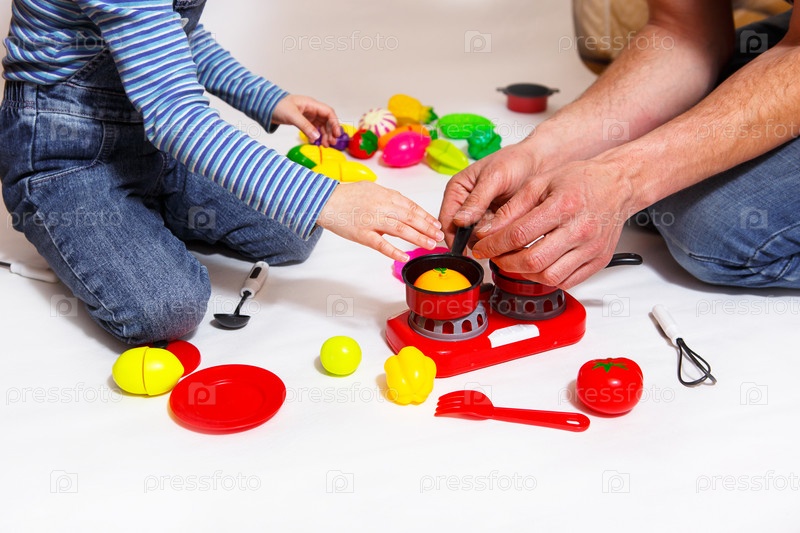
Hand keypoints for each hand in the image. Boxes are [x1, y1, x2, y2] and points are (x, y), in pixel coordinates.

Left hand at [272, 94, 340, 145]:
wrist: (266, 106)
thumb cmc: (278, 105)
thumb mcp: (292, 116)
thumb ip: (304, 126)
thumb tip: (316, 136)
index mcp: (311, 104)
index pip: (328, 113)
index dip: (335, 123)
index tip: (337, 134)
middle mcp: (312, 110)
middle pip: (327, 121)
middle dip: (331, 132)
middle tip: (331, 142)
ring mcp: (308, 116)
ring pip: (321, 126)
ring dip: (324, 135)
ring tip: (325, 145)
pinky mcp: (303, 121)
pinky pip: (313, 129)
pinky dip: (315, 136)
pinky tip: (315, 142)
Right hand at [317, 182, 444, 261]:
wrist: (324, 200)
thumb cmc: (348, 196)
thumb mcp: (372, 189)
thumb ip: (389, 199)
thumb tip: (406, 209)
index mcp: (385, 195)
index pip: (411, 206)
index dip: (426, 216)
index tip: (436, 224)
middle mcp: (381, 206)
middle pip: (410, 218)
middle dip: (427, 227)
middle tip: (439, 236)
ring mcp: (372, 221)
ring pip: (400, 230)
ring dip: (418, 238)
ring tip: (430, 244)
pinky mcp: (361, 234)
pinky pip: (380, 244)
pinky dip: (394, 251)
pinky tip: (405, 256)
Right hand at [438, 141, 541, 246]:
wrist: (539, 162)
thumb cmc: (515, 161)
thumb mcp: (494, 177)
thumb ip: (477, 199)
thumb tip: (459, 221)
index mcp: (457, 190)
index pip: (447, 219)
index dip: (453, 237)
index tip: (463, 250)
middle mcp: (465, 204)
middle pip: (461, 233)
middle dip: (475, 238)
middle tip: (493, 236)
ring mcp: (480, 214)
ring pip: (477, 238)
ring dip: (489, 238)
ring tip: (506, 228)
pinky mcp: (494, 221)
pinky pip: (492, 237)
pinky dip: (499, 237)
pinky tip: (510, 231)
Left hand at [470, 159, 635, 288]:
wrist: (617, 185)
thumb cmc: (581, 180)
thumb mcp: (540, 183)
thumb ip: (513, 208)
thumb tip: (488, 230)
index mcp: (564, 206)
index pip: (519, 234)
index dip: (494, 244)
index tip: (482, 247)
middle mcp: (581, 230)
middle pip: (533, 260)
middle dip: (505, 262)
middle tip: (496, 256)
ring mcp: (592, 249)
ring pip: (549, 276)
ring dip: (525, 273)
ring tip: (516, 260)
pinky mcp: (598, 261)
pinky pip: (567, 282)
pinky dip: (546, 278)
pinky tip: (538, 266)